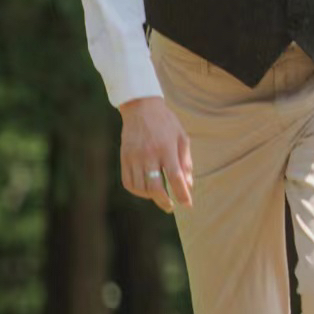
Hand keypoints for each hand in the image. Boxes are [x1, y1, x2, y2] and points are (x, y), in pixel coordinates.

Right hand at [119, 96, 193, 212]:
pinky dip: (137, 191)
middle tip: (170, 206)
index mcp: (166, 148)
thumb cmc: (166, 123)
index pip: (175, 177)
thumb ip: (186, 162)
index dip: (182, 194)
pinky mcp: (124, 158)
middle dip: (164, 201)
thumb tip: (189, 186)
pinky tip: (145, 190)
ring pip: (141, 187)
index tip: (187, 205)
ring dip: (151, 197)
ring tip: (160, 195)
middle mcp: (149, 154)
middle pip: (155, 187)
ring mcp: (134, 157)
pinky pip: (128, 182)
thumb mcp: (182, 138)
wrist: (141, 107)